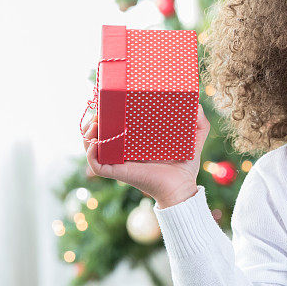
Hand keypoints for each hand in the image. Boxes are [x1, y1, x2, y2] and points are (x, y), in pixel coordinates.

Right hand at [82, 103, 209, 207]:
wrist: (182, 187)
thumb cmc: (185, 166)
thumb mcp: (194, 138)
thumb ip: (198, 121)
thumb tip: (197, 104)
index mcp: (135, 140)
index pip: (114, 124)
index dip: (106, 112)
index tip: (106, 98)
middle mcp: (123, 149)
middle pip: (98, 133)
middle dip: (93, 119)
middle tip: (98, 109)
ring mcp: (118, 161)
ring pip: (91, 147)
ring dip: (88, 133)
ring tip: (95, 123)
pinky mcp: (118, 172)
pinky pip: (96, 163)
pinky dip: (91, 153)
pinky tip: (96, 142)